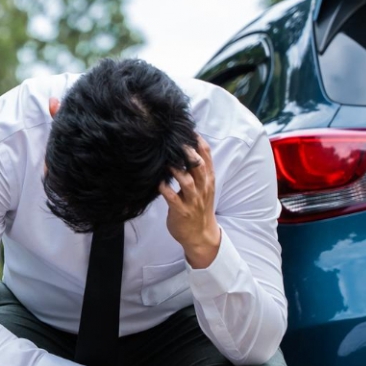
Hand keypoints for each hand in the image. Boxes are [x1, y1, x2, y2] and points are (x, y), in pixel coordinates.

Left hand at [157, 135, 220, 268]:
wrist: (201, 235)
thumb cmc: (198, 208)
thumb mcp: (203, 187)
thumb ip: (197, 170)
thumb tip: (187, 149)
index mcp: (208, 180)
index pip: (206, 157)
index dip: (198, 142)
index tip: (188, 130)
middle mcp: (202, 188)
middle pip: (198, 166)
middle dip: (188, 152)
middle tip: (177, 140)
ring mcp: (193, 200)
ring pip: (187, 181)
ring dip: (177, 170)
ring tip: (166, 160)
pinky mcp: (182, 211)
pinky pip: (173, 199)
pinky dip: (165, 189)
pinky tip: (158, 182)